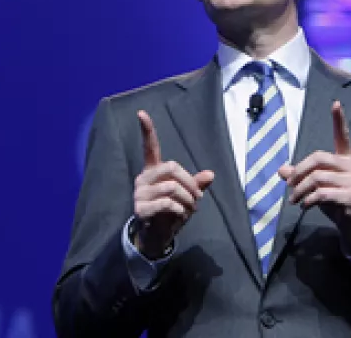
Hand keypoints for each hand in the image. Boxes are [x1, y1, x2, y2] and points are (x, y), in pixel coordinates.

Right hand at [132, 110, 213, 259]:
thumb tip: (211, 174)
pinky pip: (166, 203)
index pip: (150, 147)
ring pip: (171, 186)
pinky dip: (179, 209)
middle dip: (190, 182)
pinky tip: (180, 215)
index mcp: (153, 171)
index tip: (141, 113)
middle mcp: (143, 179)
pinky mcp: (140, 208)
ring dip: (188, 199)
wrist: (158, 237)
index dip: (147, 130)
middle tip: (198, 198)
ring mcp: (140, 193)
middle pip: (171, 167)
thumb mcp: (188, 197)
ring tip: (190, 209)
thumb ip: (197, 185)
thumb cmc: (172, 212)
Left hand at [278, 101, 350, 252]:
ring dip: (300, 190)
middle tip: (289, 186)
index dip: (339, 120)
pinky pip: (322, 193)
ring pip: (317, 178)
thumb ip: (302, 177)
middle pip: (318, 158)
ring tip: (294, 200)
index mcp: (346, 160)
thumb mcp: (318, 188)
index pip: (343, 136)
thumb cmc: (338, 203)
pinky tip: (305, 206)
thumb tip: (282, 170)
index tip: (336, 103)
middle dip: (299, 172)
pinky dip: (308, 200)